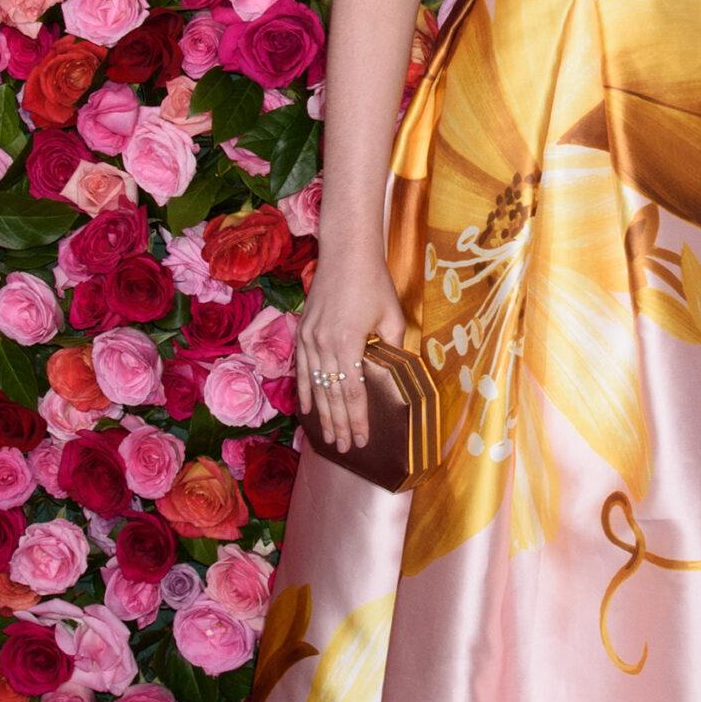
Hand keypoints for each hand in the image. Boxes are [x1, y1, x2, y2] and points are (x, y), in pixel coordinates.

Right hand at [296, 254, 406, 455]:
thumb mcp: (392, 316)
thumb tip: (398, 374)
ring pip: (315, 387)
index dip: (358, 418)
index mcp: (347, 343)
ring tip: (328, 437)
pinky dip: (305, 391)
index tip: (362, 439)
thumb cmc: (373, 282)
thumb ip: (393, 348)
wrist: (345, 253)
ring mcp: (308, 340)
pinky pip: (302, 370)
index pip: (352, 392)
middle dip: (339, 425)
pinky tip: (308, 408)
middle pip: (331, 395)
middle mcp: (323, 345)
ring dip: (322, 415)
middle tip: (346, 448)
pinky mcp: (302, 333)